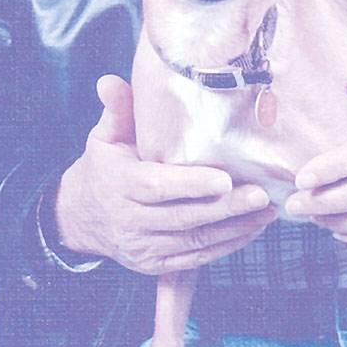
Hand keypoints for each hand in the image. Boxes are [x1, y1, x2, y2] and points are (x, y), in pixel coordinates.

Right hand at [54, 74, 274, 273]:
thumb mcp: (105, 136)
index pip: (158, 186)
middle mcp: (129, 222)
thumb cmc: (104, 165)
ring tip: (265, 212)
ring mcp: (142, 247)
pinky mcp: (154, 265)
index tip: (225, 178)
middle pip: (182, 217)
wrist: (81, 216)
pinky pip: (194, 259)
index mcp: (119, 186)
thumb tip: (109, 81)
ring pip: (193, 241)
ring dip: (232, 229)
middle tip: (260, 195)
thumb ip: (117, 110)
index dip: (192, 184)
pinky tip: (249, 230)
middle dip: (224, 208)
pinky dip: (224, 247)